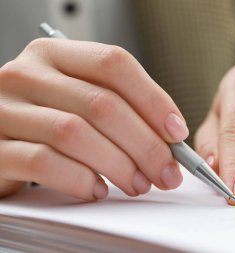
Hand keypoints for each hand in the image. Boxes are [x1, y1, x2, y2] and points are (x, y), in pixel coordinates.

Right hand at [0, 39, 188, 199]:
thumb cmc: (43, 120)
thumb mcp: (77, 99)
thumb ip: (116, 108)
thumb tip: (167, 136)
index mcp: (54, 55)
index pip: (114, 64)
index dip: (153, 99)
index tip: (176, 132)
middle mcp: (27, 75)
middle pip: (102, 104)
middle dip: (145, 144)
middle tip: (166, 171)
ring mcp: (4, 110)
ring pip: (76, 133)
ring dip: (119, 165)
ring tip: (138, 184)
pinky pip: (44, 163)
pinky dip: (80, 179)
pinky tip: (98, 189)